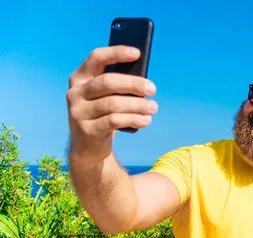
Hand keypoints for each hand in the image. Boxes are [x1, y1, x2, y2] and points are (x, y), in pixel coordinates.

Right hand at [66, 46, 157, 164]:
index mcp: (80, 77)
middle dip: (133, 84)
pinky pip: (114, 121)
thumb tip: (144, 81)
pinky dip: (134, 119)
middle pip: (108, 82)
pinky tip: (146, 120)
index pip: (96, 58)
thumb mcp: (106, 97)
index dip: (116, 53)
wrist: (88, 146)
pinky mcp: (86, 129)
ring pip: (113, 104)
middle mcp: (75, 92)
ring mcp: (78, 111)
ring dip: (138, 105)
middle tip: (152, 89)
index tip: (137, 53)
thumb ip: (118, 86)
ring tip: (153, 108)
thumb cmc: (103, 114)